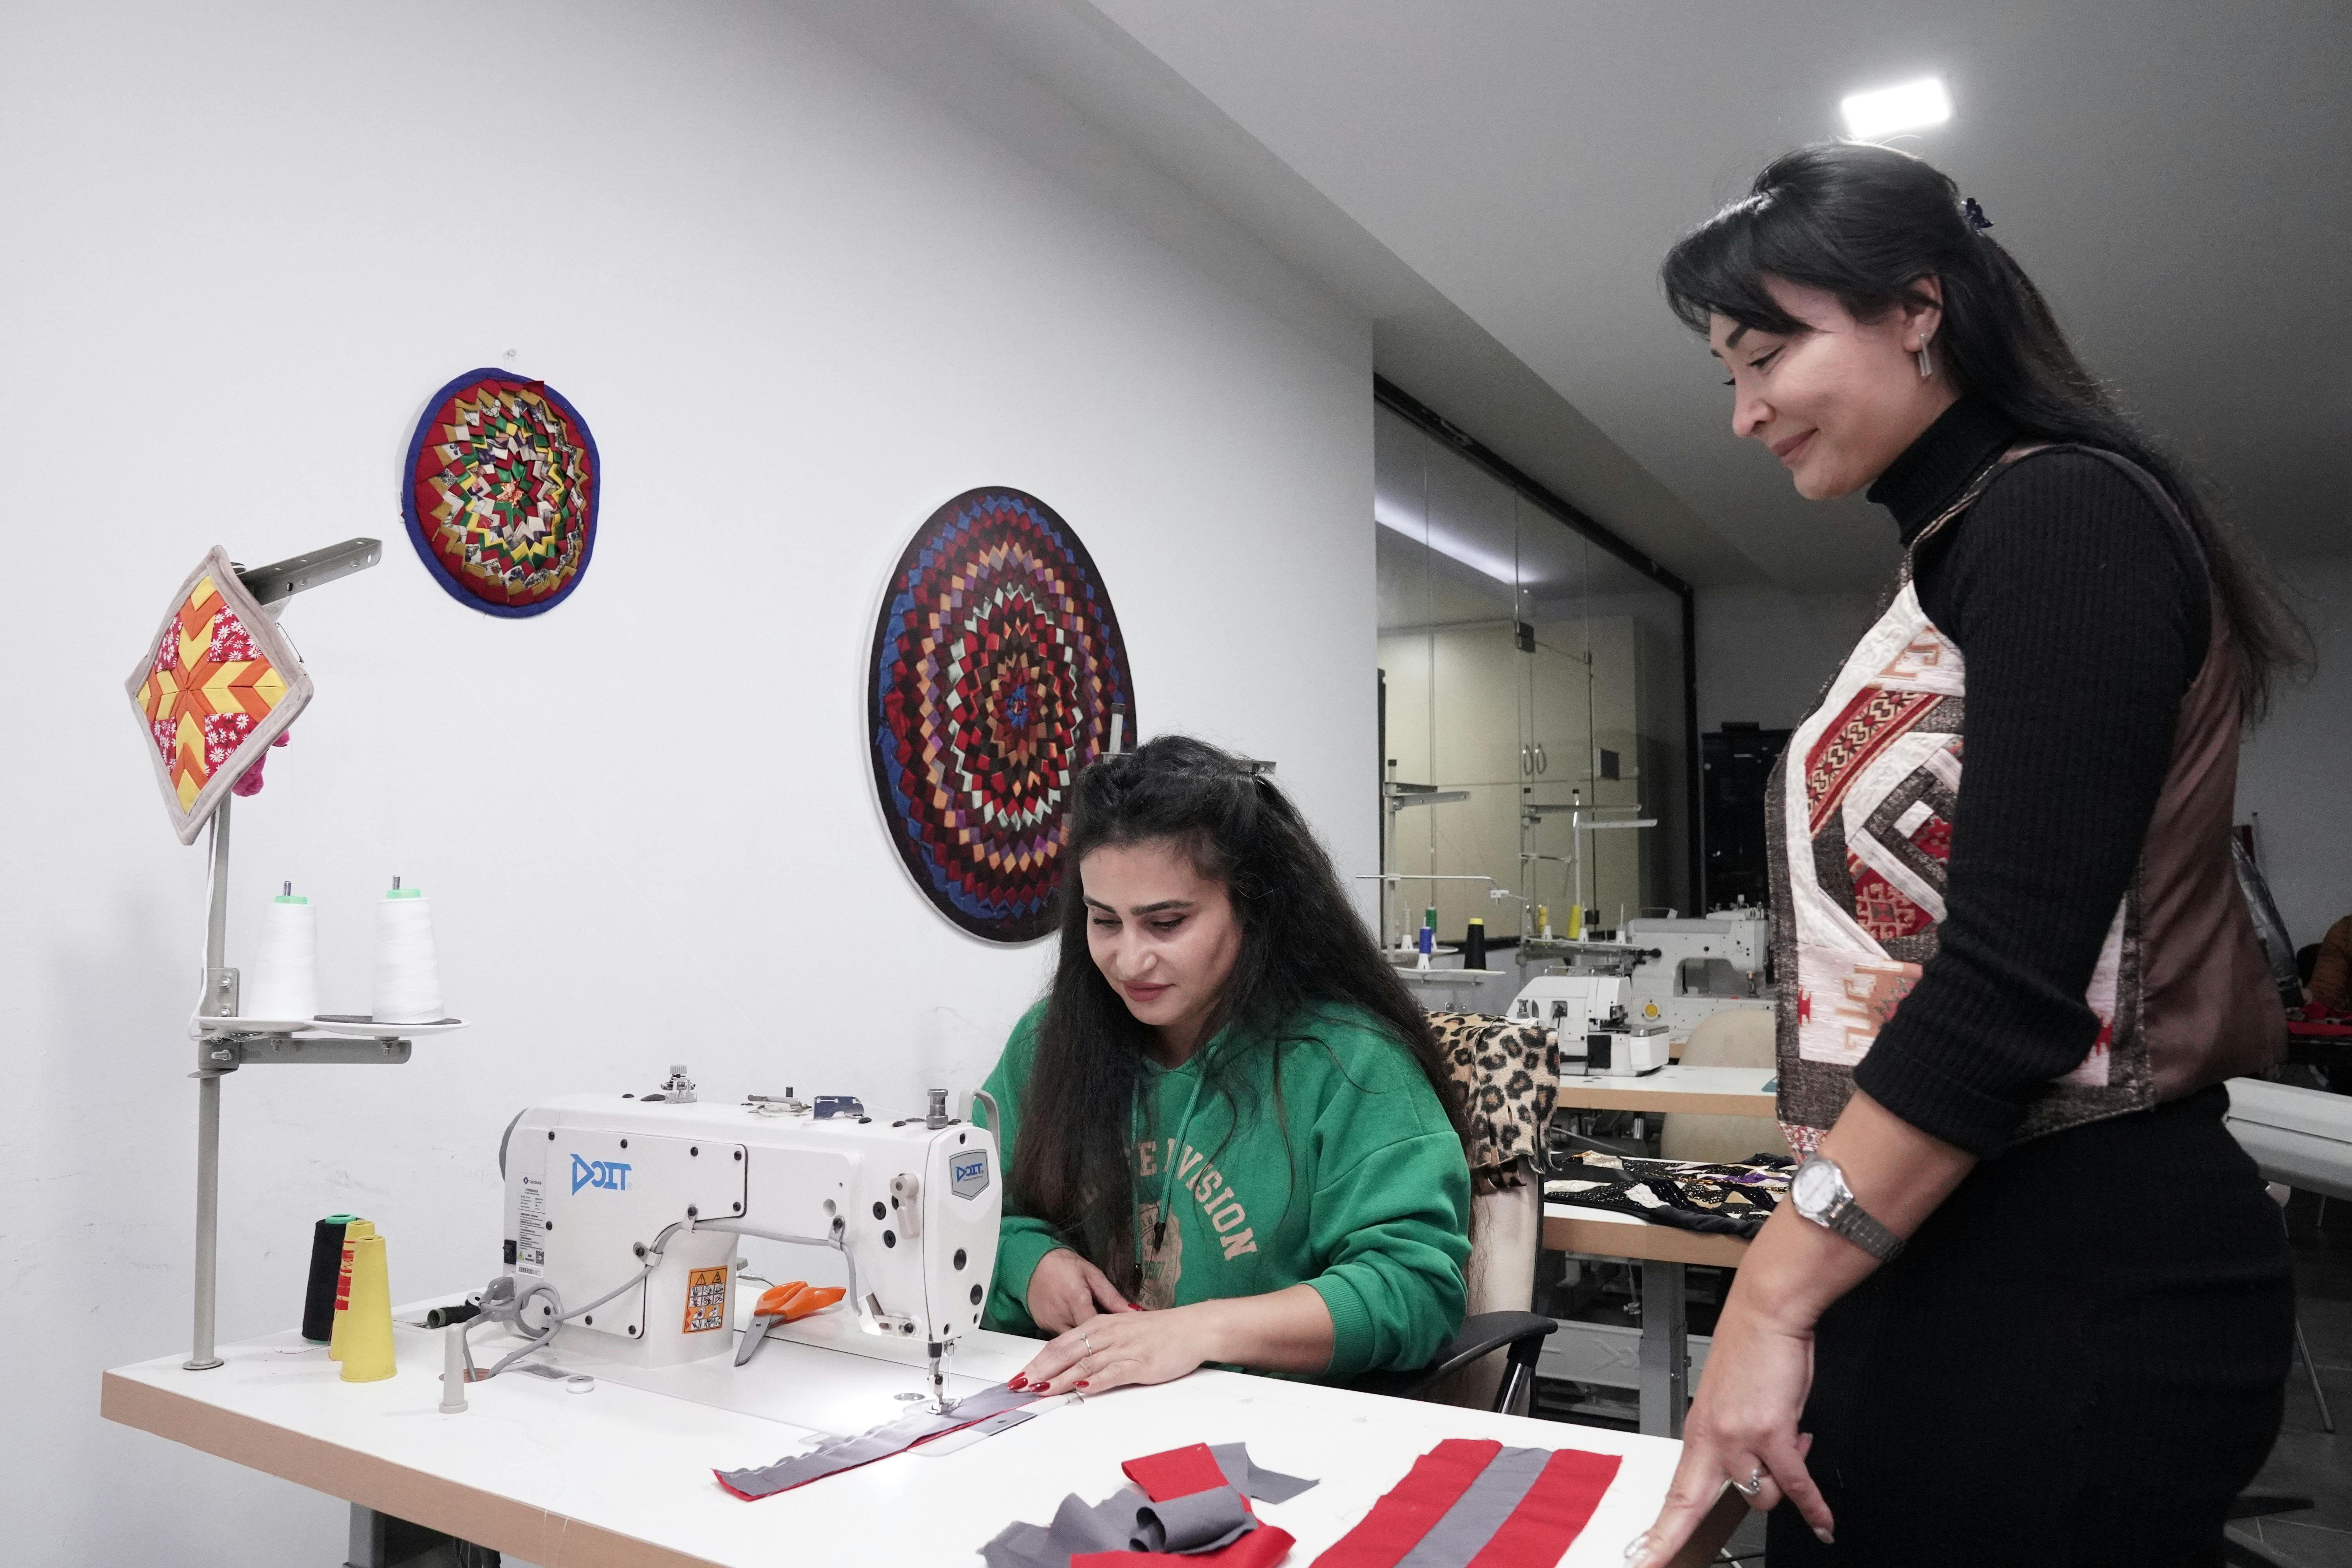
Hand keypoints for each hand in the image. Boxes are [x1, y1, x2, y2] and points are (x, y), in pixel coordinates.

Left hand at [1011, 1303, 1212, 1395]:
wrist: (1193, 1328)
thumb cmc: (1159, 1332)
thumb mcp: (1122, 1331)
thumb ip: (1098, 1345)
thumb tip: (1072, 1364)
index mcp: (1101, 1324)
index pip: (1060, 1343)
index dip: (1037, 1360)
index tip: (1021, 1374)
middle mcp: (1108, 1334)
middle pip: (1065, 1352)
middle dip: (1040, 1370)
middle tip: (1020, 1385)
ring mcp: (1123, 1348)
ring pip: (1084, 1363)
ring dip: (1060, 1379)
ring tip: (1041, 1390)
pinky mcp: (1139, 1363)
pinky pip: (1112, 1372)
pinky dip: (1095, 1381)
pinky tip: (1081, 1388)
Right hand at [1024, 1247, 1132, 1333]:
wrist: (1032, 1264)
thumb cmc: (1064, 1266)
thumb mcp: (1092, 1275)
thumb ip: (1112, 1296)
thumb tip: (1133, 1311)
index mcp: (1076, 1298)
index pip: (1096, 1327)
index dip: (1109, 1334)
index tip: (1118, 1335)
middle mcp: (1062, 1313)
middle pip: (1084, 1340)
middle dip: (1097, 1342)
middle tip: (1108, 1340)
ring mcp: (1050, 1322)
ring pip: (1072, 1343)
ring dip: (1083, 1341)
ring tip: (1093, 1335)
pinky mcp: (1042, 1326)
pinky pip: (1060, 1338)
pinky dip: (1070, 1338)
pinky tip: (1075, 1329)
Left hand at [1625, 1292, 1832, 1566]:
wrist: (1765, 1315)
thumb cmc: (1751, 1354)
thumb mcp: (1730, 1404)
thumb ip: (1741, 1443)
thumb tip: (1768, 1471)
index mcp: (1697, 1434)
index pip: (1672, 1495)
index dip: (1655, 1534)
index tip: (1639, 1560)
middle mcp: (1711, 1440)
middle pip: (1691, 1506)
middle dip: (1675, 1539)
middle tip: (1654, 1563)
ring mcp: (1738, 1438)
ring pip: (1761, 1497)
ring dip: (1782, 1487)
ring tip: (1793, 1452)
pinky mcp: (1771, 1432)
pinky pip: (1796, 1484)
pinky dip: (1814, 1506)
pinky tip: (1823, 1522)